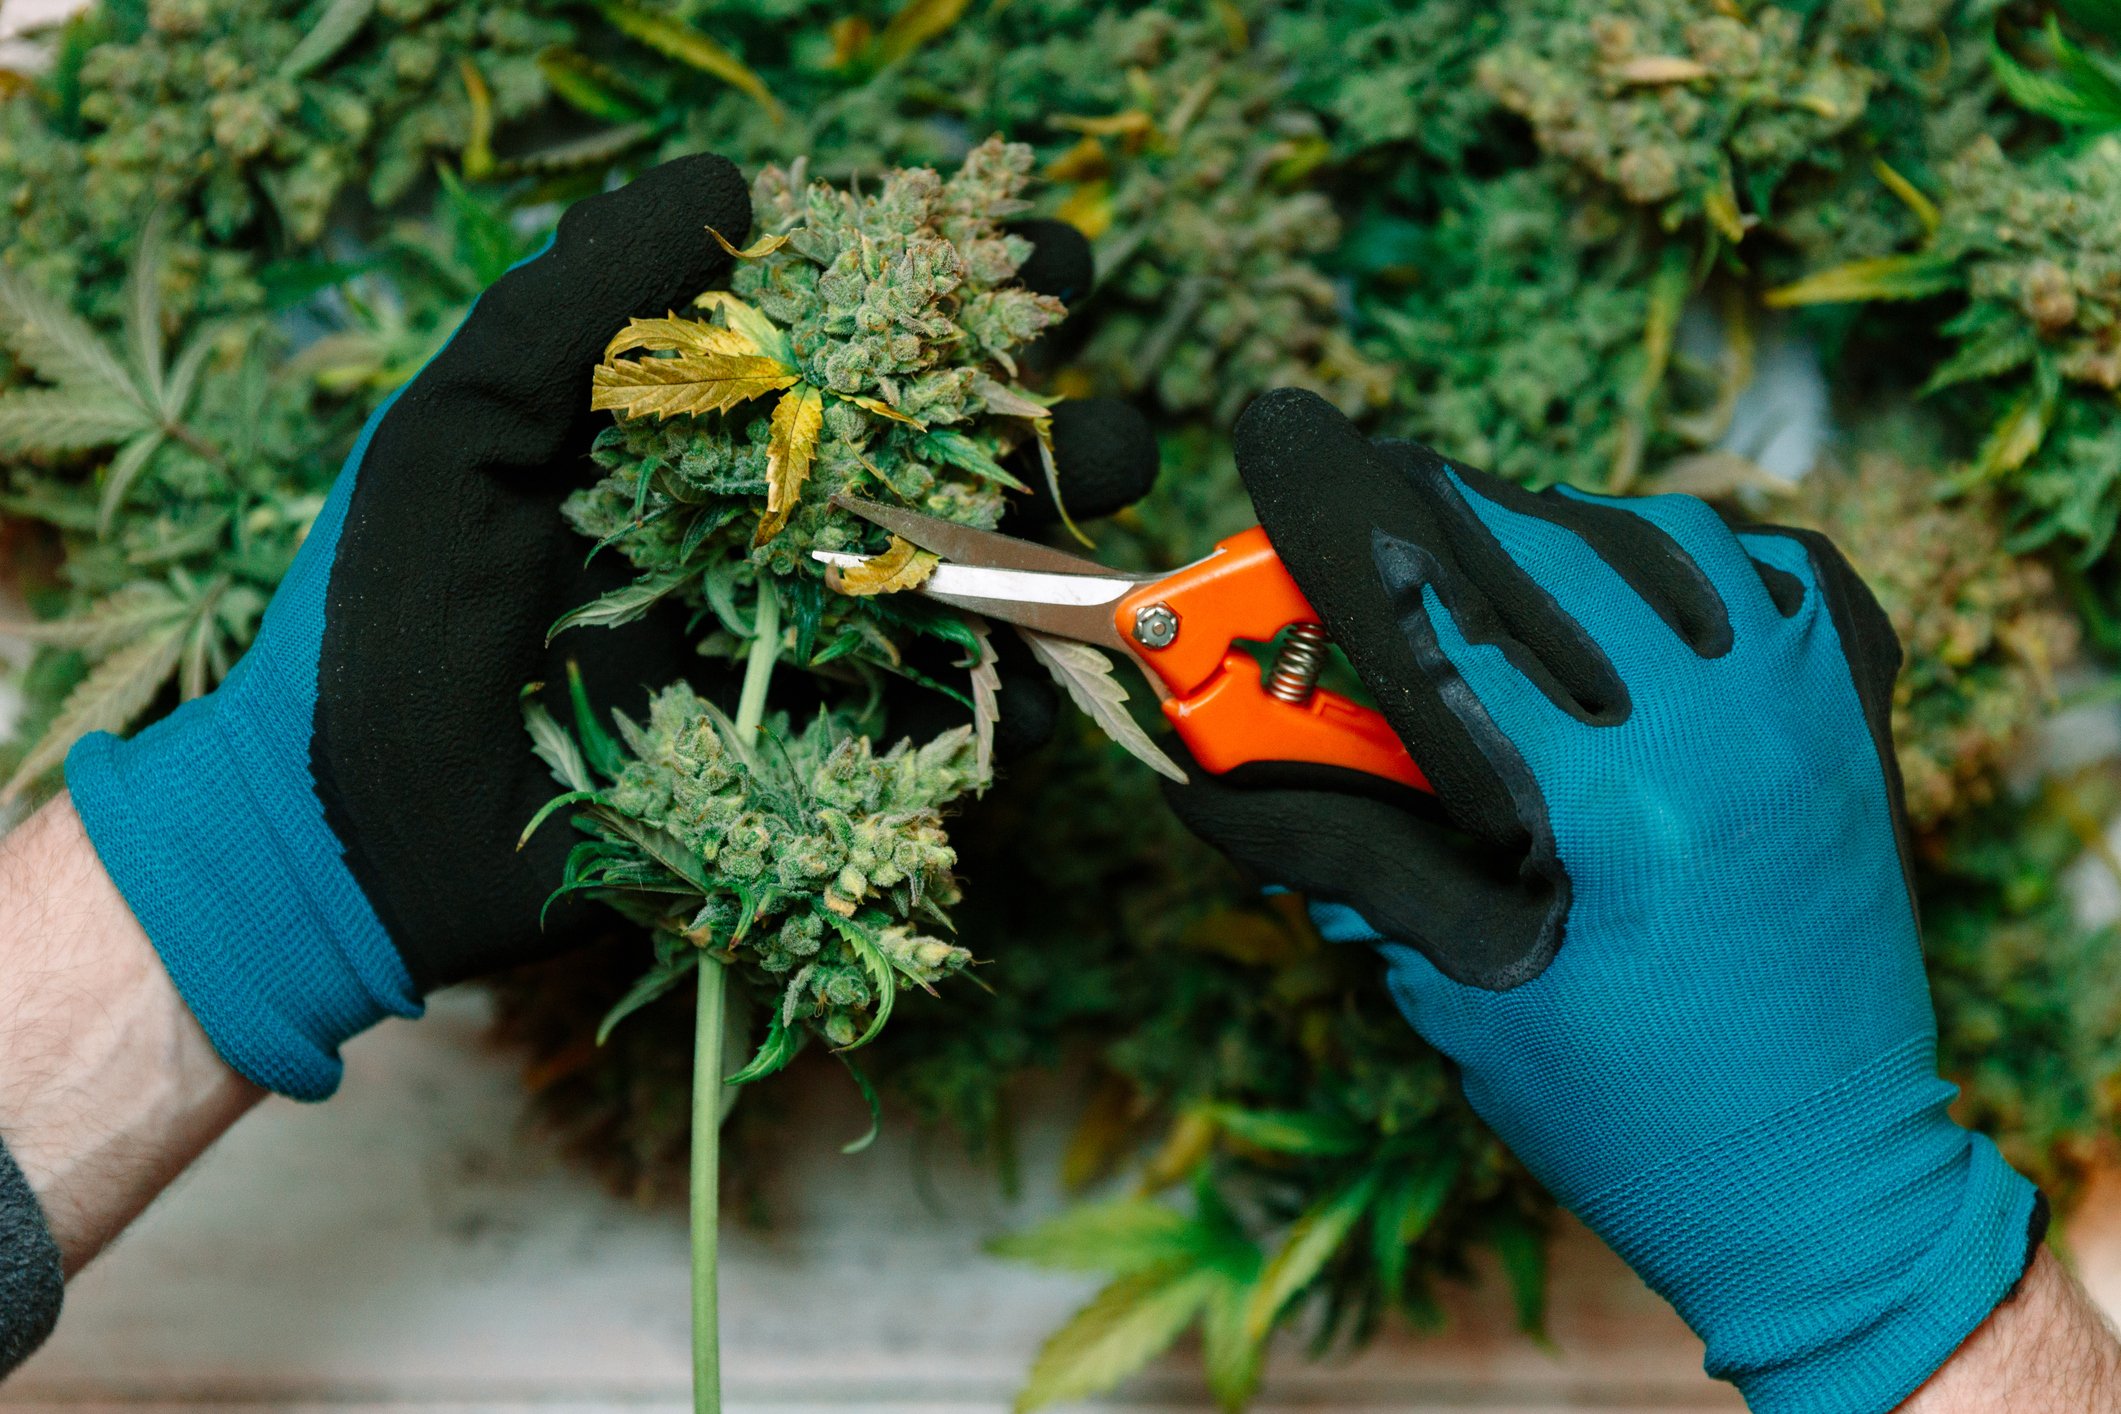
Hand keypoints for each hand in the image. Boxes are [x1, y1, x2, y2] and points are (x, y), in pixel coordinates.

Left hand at [62, 156, 1145, 1100]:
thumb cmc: (391, 611)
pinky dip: (1015, 687)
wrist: (367, 827)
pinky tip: (1044, 664)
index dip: (956, 282)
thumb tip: (731, 185)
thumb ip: (582, 301)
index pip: (859, 328)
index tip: (1033, 250)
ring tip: (1099, 507)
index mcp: (708, 423)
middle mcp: (780, 513)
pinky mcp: (824, 744)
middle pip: (948, 440)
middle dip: (1043, 404)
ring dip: (1061, 529)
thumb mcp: (464, 427)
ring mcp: (813, 632)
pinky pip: (951, 711)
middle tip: (1084, 387)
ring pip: (978, 565)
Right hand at [1169, 389, 2045, 1409]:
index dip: (1336, 521)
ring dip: (1541, 530)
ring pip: (1650, 534)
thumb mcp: (1464, 989)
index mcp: (1618, 797)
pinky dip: (1684, 555)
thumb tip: (1208, 776)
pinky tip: (1630, 587)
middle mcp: (1728, 721)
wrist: (1827, 1189)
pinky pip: (1775, 572)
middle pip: (1533, 544)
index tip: (1268, 450)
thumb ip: (1339, 854)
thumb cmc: (1634, 1115)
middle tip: (1348, 534)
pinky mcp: (1854, 724)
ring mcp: (1808, 710)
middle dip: (1419, 519)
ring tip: (1473, 575)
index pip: (1444, 603)